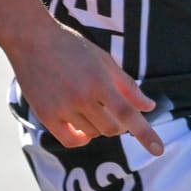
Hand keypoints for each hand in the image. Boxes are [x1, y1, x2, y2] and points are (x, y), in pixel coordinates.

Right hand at [4, 17, 163, 156]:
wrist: (31, 40)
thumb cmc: (71, 47)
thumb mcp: (104, 61)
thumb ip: (128, 86)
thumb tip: (149, 107)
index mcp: (99, 81)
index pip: (127, 113)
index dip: (145, 134)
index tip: (159, 151)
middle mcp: (81, 97)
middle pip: (112, 129)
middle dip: (117, 124)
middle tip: (109, 108)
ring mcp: (62, 107)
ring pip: (92, 134)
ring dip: (97, 126)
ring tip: (88, 105)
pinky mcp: (46, 115)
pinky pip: (71, 141)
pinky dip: (81, 138)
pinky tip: (81, 127)